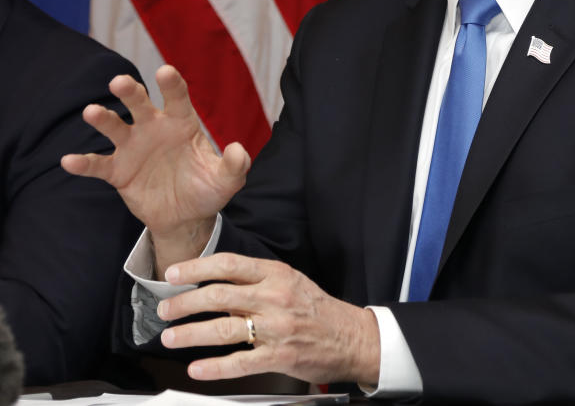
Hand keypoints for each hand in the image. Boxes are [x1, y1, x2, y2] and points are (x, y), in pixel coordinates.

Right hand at [61, 65, 249, 272]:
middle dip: (130, 92)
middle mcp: (154, 128)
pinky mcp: (118, 171)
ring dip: (102, 118)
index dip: (172, 84)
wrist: (185, 217)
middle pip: (139, 104)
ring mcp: (133, 148)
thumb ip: (234, 165)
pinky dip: (83, 163)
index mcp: (182, 123)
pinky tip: (69, 161)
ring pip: (115, 127)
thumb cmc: (207, 190)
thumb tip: (238, 149)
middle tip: (120, 82)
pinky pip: (98, 165)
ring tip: (91, 112)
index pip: (177, 98)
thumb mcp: (226, 180)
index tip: (165, 71)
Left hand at [156, 253, 380, 385]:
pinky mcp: (279, 357)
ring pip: (223, 329)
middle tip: (165, 310)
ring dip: (190, 334)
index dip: (196, 268)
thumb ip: (257, 283)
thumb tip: (218, 287)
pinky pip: (239, 362)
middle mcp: (275, 298)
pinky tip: (197, 368)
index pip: (229, 265)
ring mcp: (276, 328)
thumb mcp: (292, 282)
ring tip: (170, 338)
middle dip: (184, 303)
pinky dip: (214, 367)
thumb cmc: (319, 309)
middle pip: (219, 295)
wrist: (352, 337)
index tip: (173, 274)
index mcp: (277, 275)